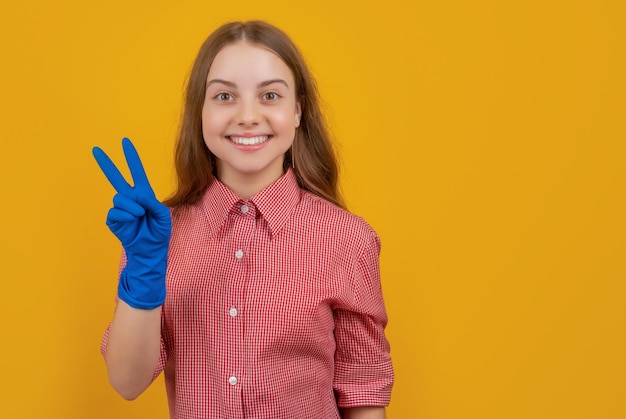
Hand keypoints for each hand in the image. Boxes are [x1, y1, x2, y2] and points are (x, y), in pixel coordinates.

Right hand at [93, 138, 170, 308]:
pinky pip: (115, 211)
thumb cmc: (158, 234)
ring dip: (131, 206)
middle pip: (116, 178)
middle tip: (96, 149)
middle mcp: (131, 199)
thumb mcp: (163, 216)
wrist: (150, 252)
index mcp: (144, 195)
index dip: (131, 158)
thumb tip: (138, 196)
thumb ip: (153, 203)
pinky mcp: (114, 220)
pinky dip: (125, 215)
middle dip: (107, 164)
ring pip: (120, 198)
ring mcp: (121, 209)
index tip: (125, 142)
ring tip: (139, 216)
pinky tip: (131, 220)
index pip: (137, 173)